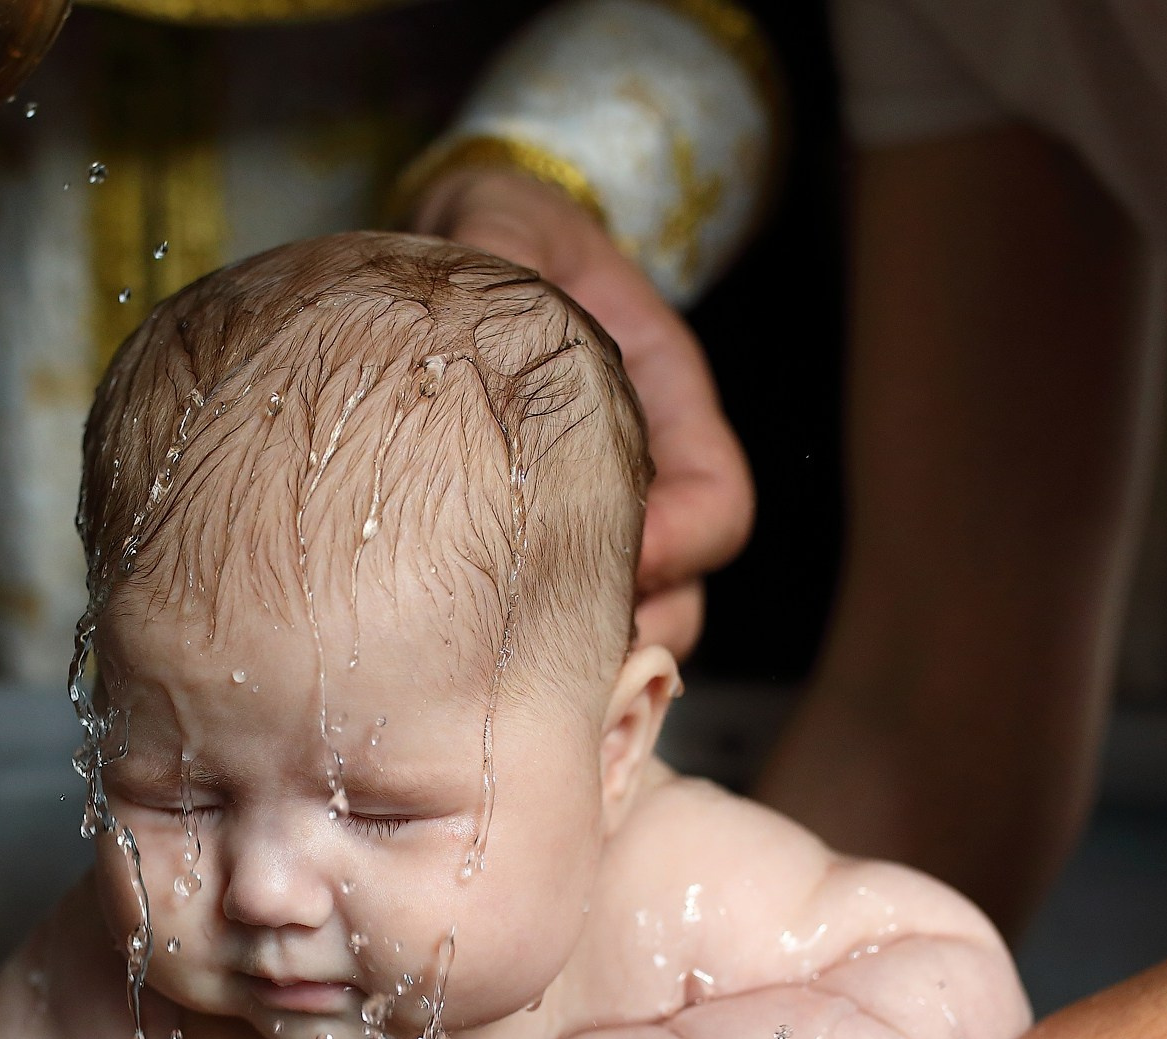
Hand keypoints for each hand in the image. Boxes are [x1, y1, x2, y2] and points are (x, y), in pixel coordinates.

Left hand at [407, 166, 753, 657]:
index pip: (717, 504)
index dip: (676, 546)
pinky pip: (565, 638)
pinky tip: (476, 682)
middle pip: (686, 595)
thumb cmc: (488, 244)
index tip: (607, 557)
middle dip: (633, 631)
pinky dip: (541, 669)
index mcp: (665, 403)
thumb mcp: (500, 227)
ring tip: (515, 681)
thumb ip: (504, 249)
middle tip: (552, 654)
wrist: (450, 266)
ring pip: (634, 630)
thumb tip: (492, 283)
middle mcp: (648, 477)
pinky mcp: (536, 558)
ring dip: (588, 665)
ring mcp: (599, 523)